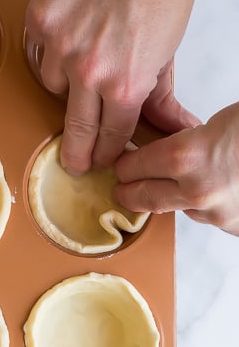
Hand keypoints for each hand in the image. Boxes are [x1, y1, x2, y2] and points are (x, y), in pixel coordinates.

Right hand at [25, 0, 198, 174]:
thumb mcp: (170, 48)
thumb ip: (161, 95)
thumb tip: (174, 126)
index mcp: (125, 84)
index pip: (111, 136)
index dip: (106, 152)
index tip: (100, 158)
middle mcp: (87, 72)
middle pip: (75, 130)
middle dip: (76, 153)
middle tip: (74, 163)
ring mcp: (59, 46)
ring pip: (51, 86)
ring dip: (63, 83)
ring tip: (80, 61)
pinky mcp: (39, 20)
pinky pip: (36, 53)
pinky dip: (47, 52)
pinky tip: (64, 40)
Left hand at [114, 103, 238, 235]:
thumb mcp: (221, 119)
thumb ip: (189, 136)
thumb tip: (173, 140)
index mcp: (185, 157)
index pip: (133, 167)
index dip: (124, 165)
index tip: (120, 164)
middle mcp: (196, 191)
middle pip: (144, 198)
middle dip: (129, 192)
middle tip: (121, 189)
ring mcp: (216, 214)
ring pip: (179, 208)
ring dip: (172, 197)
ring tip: (174, 184)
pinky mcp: (234, 226)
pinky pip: (209, 217)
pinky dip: (208, 205)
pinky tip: (215, 190)